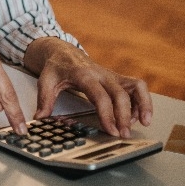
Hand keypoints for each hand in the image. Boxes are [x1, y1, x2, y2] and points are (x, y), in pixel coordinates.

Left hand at [26, 37, 152, 137]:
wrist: (62, 51)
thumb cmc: (56, 67)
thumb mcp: (45, 80)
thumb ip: (44, 100)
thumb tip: (40, 118)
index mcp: (84, 74)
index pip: (100, 95)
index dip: (107, 113)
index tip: (111, 130)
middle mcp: (101, 74)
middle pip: (120, 94)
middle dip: (125, 115)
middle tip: (124, 134)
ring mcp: (111, 75)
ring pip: (136, 86)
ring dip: (143, 104)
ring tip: (143, 122)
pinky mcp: (117, 78)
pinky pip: (137, 86)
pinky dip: (142, 100)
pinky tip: (139, 116)